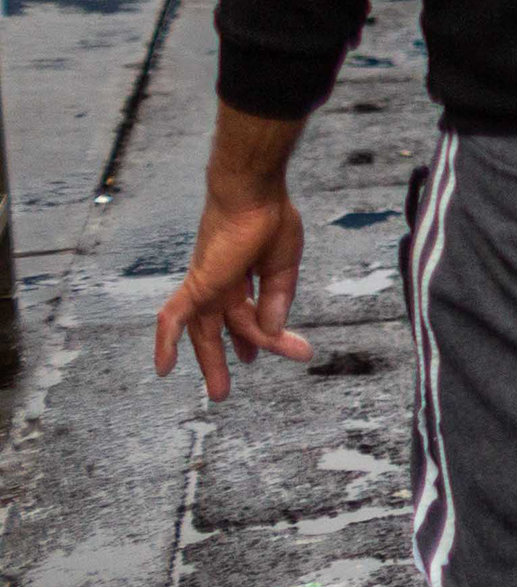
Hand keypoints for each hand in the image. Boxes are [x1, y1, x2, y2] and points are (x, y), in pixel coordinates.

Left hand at [155, 103, 311, 403]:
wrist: (253, 193)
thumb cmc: (271, 218)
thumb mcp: (283, 266)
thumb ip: (277, 299)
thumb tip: (273, 332)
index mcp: (241, 276)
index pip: (246, 314)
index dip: (252, 336)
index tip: (262, 355)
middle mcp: (220, 283)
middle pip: (217, 328)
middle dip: (221, 358)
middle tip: (224, 390)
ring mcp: (207, 285)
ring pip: (204, 330)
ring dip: (210, 361)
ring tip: (220, 393)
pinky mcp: (198, 285)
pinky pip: (174, 317)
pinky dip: (166, 342)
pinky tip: (163, 368)